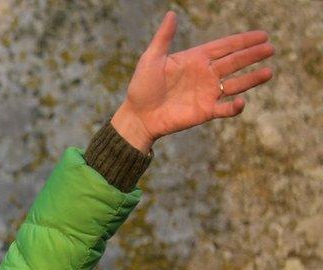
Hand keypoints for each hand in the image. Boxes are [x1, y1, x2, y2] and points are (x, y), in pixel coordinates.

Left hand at [111, 11, 273, 152]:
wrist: (137, 116)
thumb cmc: (141, 87)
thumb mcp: (150, 59)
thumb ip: (163, 38)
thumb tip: (172, 13)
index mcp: (195, 59)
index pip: (224, 47)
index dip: (243, 41)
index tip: (262, 35)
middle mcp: (205, 74)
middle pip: (234, 62)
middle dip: (253, 55)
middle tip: (270, 48)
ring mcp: (207, 93)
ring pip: (236, 84)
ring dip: (252, 79)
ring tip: (269, 72)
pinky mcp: (205, 111)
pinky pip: (225, 109)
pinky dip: (234, 107)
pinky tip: (240, 101)